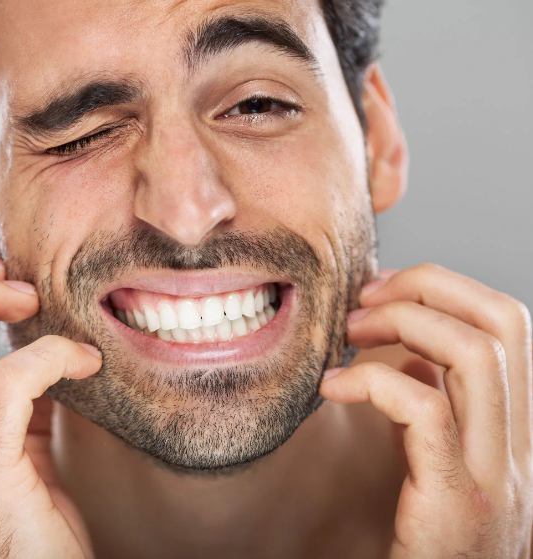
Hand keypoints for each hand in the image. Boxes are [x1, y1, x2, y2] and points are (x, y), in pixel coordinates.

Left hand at [320, 264, 532, 557]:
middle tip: (363, 298)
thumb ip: (436, 410)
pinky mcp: (458, 503)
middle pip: (504, 323)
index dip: (447, 288)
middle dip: (428, 287)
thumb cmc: (424, 541)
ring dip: (403, 322)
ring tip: (348, 331)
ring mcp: (498, 476)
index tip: (384, 289)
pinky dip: (372, 383)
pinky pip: (427, 412)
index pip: (510, 325)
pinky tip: (332, 387)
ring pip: (477, 355)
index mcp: (516, 429)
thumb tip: (410, 356)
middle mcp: (523, 447)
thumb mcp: (436, 465)